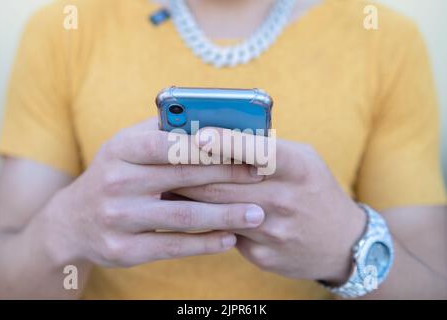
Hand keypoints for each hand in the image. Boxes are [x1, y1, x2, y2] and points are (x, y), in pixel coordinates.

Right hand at [42, 119, 264, 267]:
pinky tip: (230, 238)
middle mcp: (116, 183)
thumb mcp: (126, 146)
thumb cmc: (114, 174)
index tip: (244, 146)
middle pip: (183, 178)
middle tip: (260, 177)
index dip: (208, 144)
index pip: (169, 143)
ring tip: (257, 215)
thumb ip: (163, 130)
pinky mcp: (124, 250)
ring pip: (182, 217)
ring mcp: (118, 219)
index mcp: (121, 150)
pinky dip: (205, 244)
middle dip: (227, 176)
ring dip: (224, 216)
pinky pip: (173, 247)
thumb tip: (209, 116)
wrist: (73, 221)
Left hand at [175, 128, 366, 283]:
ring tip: (163, 181)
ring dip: (187, 195)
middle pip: (225, 183)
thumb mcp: (305, 161)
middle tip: (163, 158)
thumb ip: (268, 148)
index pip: (259, 152)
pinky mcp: (263, 254)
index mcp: (299, 169)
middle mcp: (286, 200)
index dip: (227, 142)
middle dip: (189, 170)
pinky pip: (224, 233)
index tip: (199, 134)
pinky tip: (187, 210)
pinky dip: (203, 220)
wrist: (342, 243)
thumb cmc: (316, 190)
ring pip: (217, 209)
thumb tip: (221, 134)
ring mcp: (274, 231)